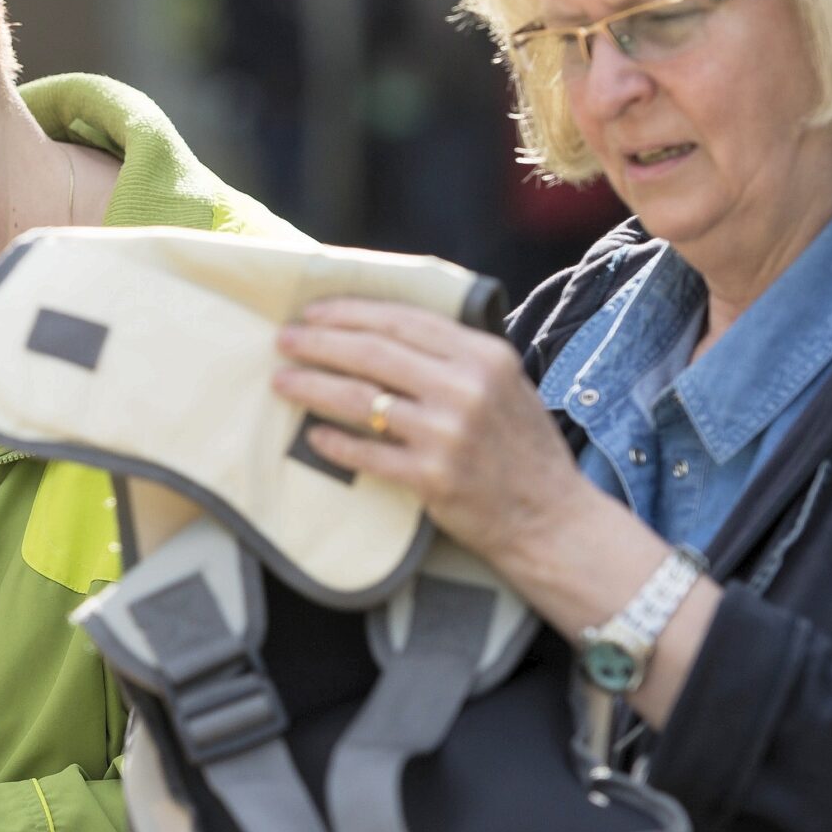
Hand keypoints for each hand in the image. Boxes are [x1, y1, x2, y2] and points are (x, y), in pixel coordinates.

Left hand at [272, 297, 588, 568]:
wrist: (550, 518)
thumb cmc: (522, 448)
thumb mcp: (505, 383)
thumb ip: (456, 355)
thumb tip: (384, 330)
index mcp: (484, 356)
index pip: (403, 320)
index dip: (351, 313)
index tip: (313, 312)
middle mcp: (466, 389)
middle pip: (374, 353)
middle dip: (320, 343)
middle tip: (284, 340)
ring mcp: (448, 434)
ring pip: (361, 399)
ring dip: (312, 387)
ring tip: (281, 380)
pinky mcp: (432, 478)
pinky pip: (368, 454)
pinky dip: (336, 443)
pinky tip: (313, 435)